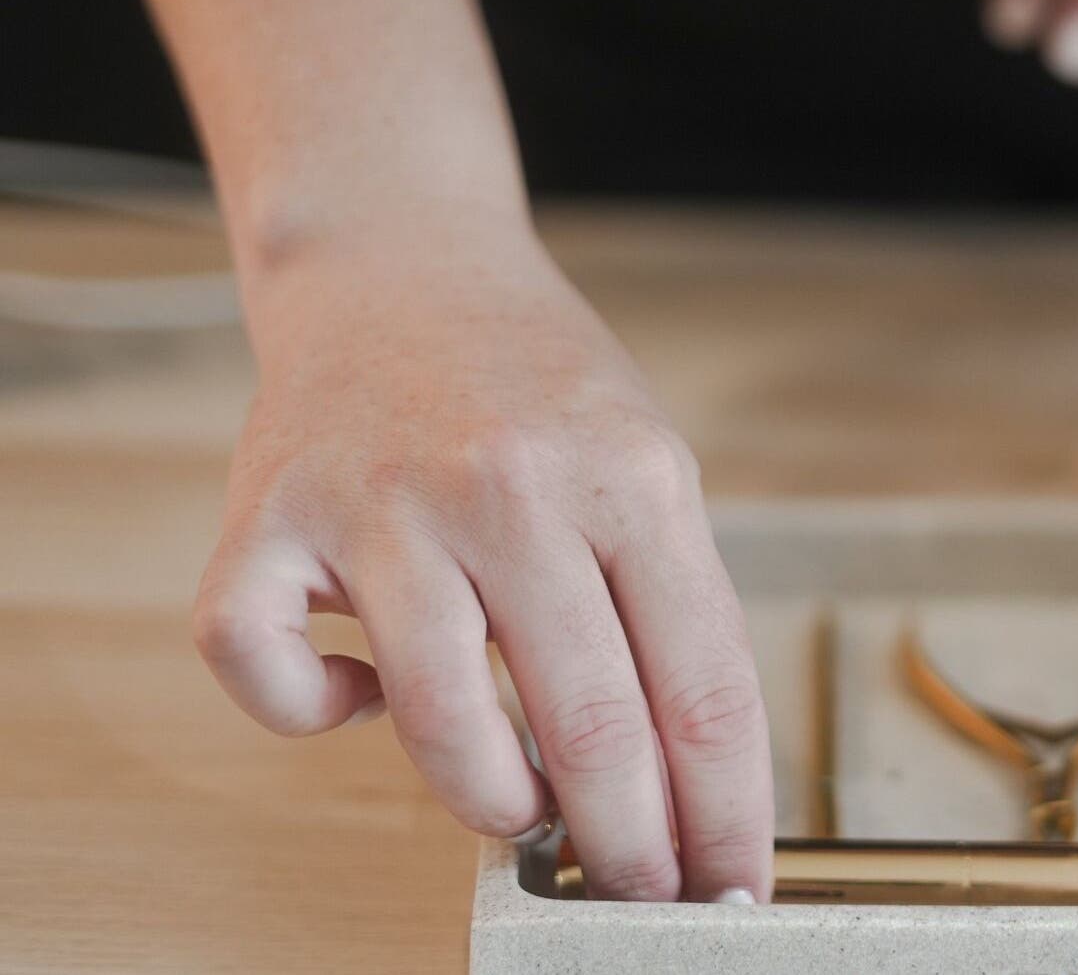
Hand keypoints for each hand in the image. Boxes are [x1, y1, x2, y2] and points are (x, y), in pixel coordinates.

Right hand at [192, 230, 771, 902]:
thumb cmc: (538, 387)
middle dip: (627, 848)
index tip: (730, 886)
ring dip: (493, 803)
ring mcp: (382, 502)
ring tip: (521, 806)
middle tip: (636, 891)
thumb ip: (668, 610)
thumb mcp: (648, 468)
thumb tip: (686, 786)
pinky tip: (364, 694)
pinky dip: (317, 716)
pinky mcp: (269, 517)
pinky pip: (268, 673)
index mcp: (633, 478)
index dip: (724, 811)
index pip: (704, 687)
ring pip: (441, 724)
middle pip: (591, 725)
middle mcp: (512, 487)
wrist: (403, 266)